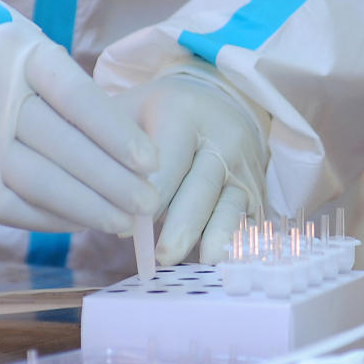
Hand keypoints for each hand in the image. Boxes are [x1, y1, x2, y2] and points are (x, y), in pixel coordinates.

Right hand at [0, 23, 158, 232]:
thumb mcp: (22, 63)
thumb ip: (73, 97)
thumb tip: (136, 154)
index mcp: (15, 53)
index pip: (76, 95)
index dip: (117, 131)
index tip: (151, 161)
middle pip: (64, 143)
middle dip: (114, 180)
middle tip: (150, 203)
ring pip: (43, 182)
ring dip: (91, 208)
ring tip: (126, 223)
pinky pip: (19, 208)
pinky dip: (57, 220)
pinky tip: (86, 223)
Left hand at [115, 71, 268, 264]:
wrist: (216, 103)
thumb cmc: (159, 115)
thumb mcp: (130, 112)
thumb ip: (113, 150)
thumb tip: (107, 206)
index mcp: (183, 114)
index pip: (167, 162)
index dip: (148, 196)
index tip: (127, 224)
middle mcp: (222, 138)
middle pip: (202, 186)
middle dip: (183, 224)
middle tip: (163, 256)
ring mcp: (244, 166)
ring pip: (231, 204)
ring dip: (217, 235)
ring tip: (203, 261)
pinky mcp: (256, 191)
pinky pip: (250, 220)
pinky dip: (238, 241)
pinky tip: (224, 259)